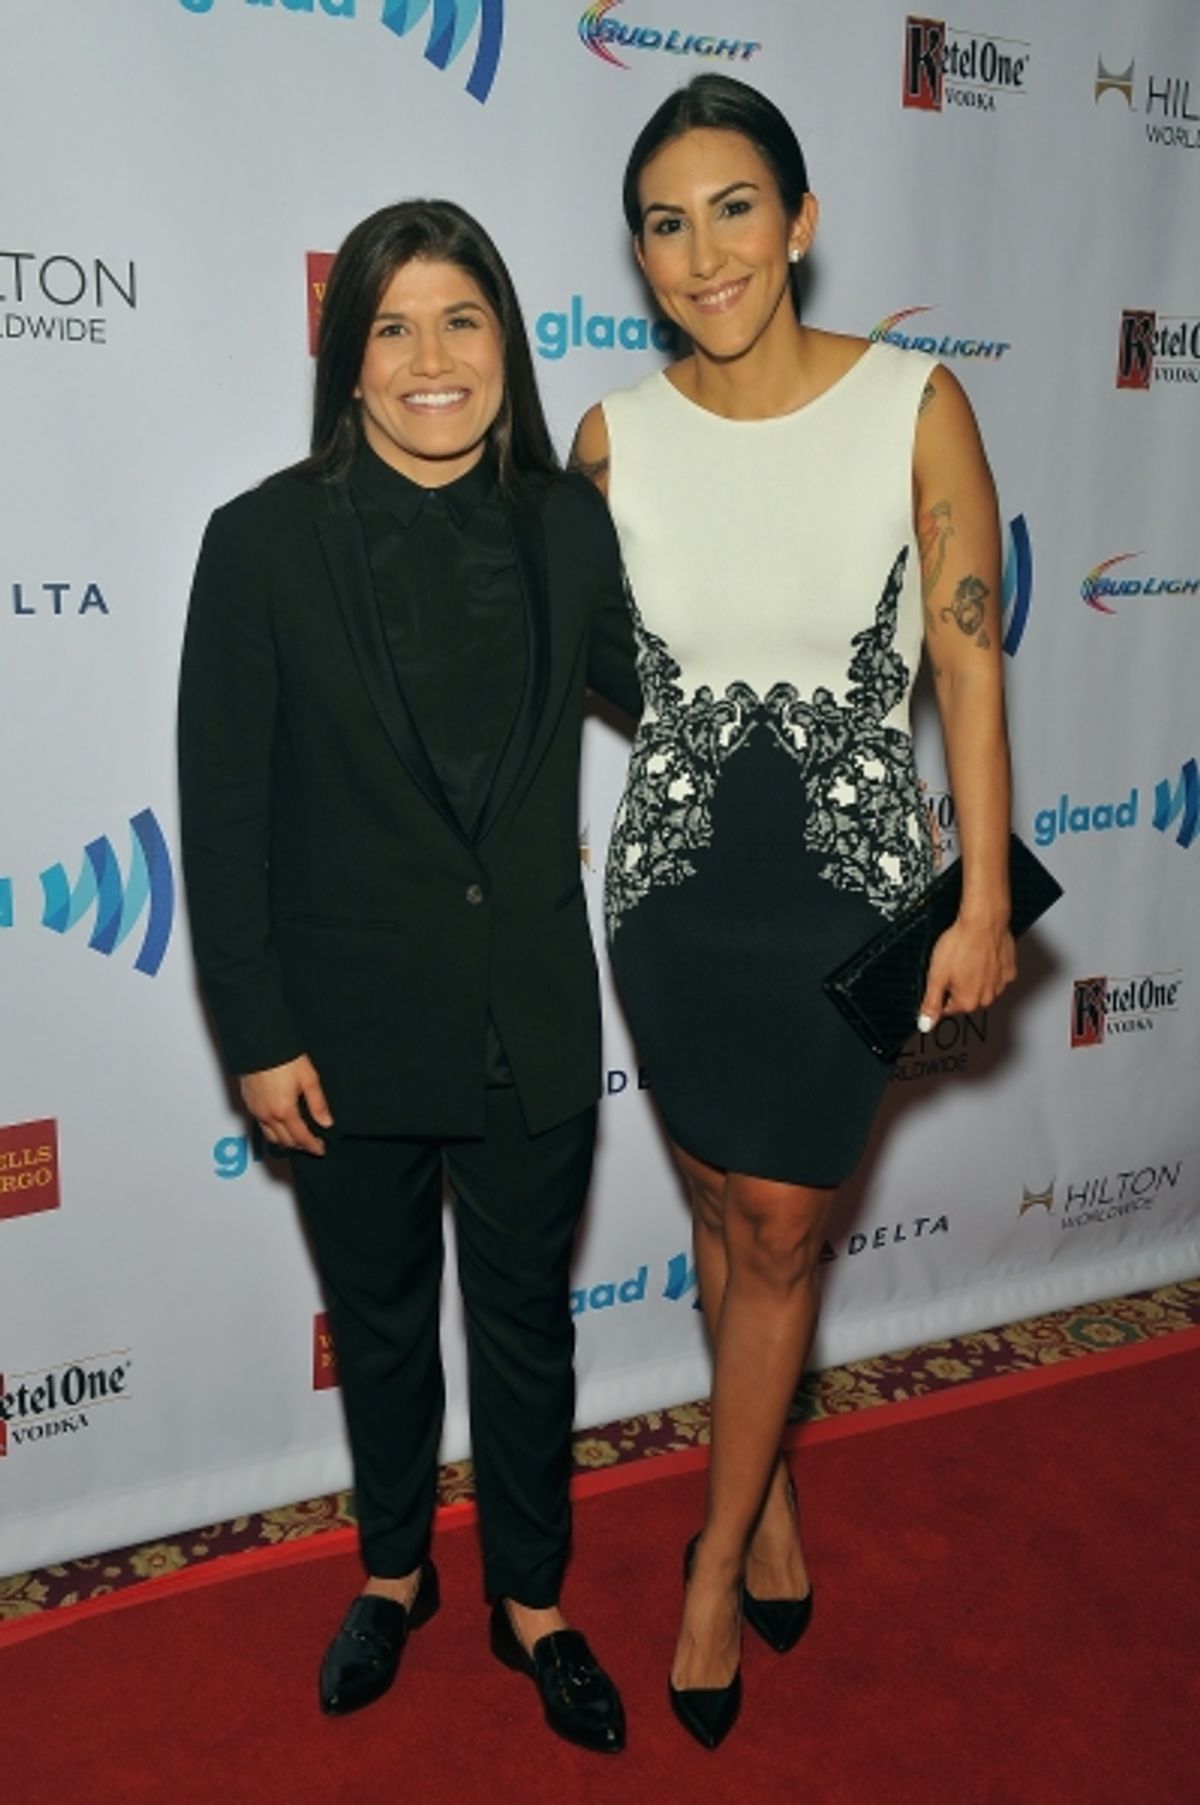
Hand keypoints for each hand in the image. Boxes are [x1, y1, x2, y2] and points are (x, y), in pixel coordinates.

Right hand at [240, 1055, 332, 1155]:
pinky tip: (281, 1125)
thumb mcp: (309, 1078)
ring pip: (271, 1137)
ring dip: (285, 1142)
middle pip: (285, 1141)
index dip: (312, 1146)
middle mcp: (267, 1115)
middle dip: (300, 1146)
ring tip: (298, 1138)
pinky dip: (273, 1132)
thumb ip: (318, 1104)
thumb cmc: (282, 1057)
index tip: (320, 1149)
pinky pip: (261, 1126)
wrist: (259, 1043)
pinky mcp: (249, 1104)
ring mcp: (256, 1111)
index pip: (300, 1138)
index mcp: (284, 1110)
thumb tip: (326, 1122)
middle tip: (312, 1144)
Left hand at [917, 916, 1016, 1031]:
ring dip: (974, 977)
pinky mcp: (1010, 970)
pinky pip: (997, 975)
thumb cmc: (961, 943)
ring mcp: (1000, 984)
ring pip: (982, 987)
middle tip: (954, 965)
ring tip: (968, 958)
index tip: (941, 978)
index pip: (947, 1008)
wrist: (984, 921)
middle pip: (966, 998)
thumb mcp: (936, 975)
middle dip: (958, 986)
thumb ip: (930, 1003)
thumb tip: (925, 1024)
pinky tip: (982, 956)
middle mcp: (987, 997)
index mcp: (967, 1001)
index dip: (940, 992)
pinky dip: (990, 968)